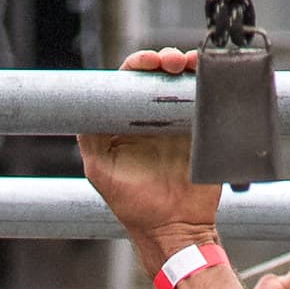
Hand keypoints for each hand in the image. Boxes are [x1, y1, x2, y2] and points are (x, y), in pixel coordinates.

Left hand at [78, 48, 220, 258]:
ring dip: (185, 65)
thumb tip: (83, 105)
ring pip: (181, 82)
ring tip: (186, 65)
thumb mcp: (101, 171)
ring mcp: (178, 123)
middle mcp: (151, 119)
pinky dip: (205, 82)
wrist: (177, 228)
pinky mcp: (201, 131)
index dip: (137, 65)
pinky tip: (204, 74)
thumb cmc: (136, 207)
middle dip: (163, 59)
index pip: (129, 83)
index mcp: (125, 124)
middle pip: (157, 75)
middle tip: (170, 62)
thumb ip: (89, 139)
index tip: (146, 64)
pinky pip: (204, 99)